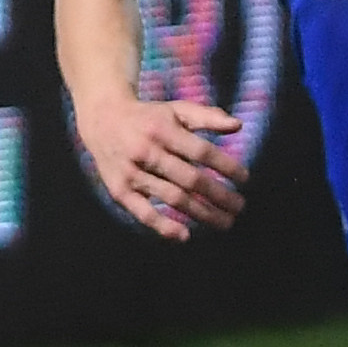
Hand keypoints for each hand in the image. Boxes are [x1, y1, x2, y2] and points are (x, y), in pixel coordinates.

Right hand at [75, 96, 247, 240]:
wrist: (103, 119)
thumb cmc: (150, 117)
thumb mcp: (177, 110)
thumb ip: (207, 116)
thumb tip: (238, 125)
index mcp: (163, 130)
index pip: (201, 152)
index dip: (226, 166)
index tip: (245, 179)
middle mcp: (146, 151)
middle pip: (190, 179)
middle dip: (219, 195)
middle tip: (240, 207)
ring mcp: (131, 172)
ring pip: (172, 197)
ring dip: (201, 213)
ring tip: (225, 222)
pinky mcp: (119, 190)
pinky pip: (142, 212)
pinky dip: (162, 226)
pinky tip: (185, 236)